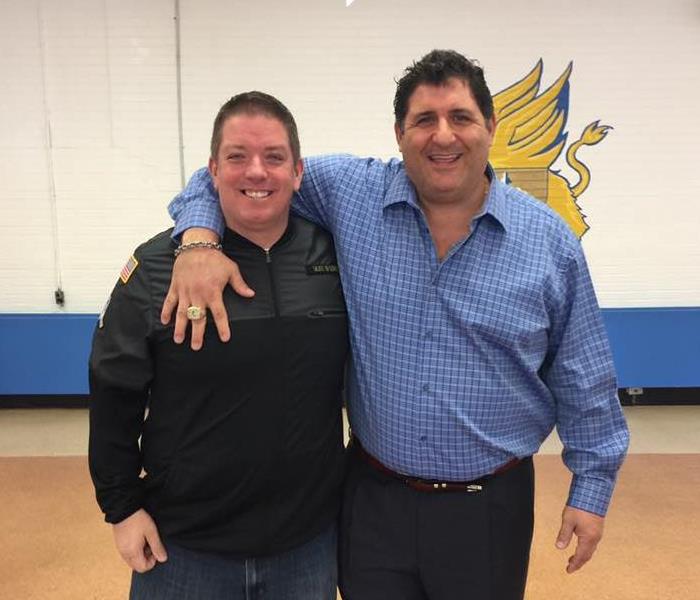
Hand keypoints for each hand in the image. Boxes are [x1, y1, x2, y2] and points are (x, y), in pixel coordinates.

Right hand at [113, 509, 167, 572]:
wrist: (123, 509)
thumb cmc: (138, 520)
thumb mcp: (151, 532)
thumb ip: (157, 546)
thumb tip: (163, 559)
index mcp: (132, 552)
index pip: (142, 568)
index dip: (152, 562)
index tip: (155, 550)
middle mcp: (124, 554)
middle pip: (136, 566)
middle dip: (145, 559)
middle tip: (150, 545)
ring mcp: (120, 549)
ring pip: (131, 560)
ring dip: (140, 555)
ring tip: (144, 541)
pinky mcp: (118, 543)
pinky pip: (126, 554)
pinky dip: (134, 551)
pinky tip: (138, 539)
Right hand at [160, 229, 253, 349]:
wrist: (196, 246)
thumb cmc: (215, 259)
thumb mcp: (231, 270)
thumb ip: (240, 284)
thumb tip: (251, 294)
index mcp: (213, 292)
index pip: (219, 314)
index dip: (223, 327)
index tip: (224, 338)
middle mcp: (198, 295)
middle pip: (198, 318)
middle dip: (197, 334)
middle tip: (196, 347)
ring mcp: (185, 291)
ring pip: (182, 313)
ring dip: (180, 327)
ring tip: (178, 340)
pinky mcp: (175, 287)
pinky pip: (169, 301)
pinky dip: (165, 311)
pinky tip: (163, 322)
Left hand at [555, 505, 604, 572]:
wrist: (592, 494)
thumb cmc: (579, 506)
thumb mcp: (568, 520)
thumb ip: (564, 535)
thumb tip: (558, 547)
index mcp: (588, 538)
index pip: (581, 556)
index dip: (574, 564)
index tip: (568, 570)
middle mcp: (595, 538)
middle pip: (587, 555)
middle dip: (579, 562)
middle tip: (570, 567)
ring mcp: (598, 533)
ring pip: (590, 549)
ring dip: (582, 555)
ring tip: (573, 558)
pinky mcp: (598, 528)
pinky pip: (592, 543)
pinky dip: (586, 548)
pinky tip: (581, 545)